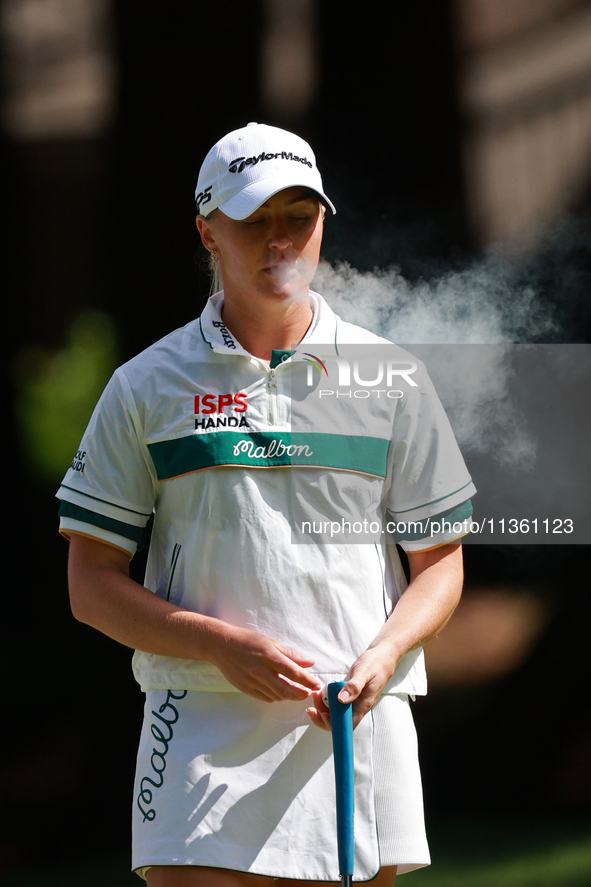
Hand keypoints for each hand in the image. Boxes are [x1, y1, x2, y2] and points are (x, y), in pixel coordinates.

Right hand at [206, 622, 321, 702]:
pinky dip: (275, 696)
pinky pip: (265, 697)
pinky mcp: (245, 688)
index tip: (317, 685)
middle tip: (308, 693)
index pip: (293, 673)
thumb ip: (290, 655)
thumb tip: (309, 663)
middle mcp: (260, 671)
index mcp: (269, 656)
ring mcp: (252, 681)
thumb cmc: (247, 640)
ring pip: (276, 696)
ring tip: (295, 691)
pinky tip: (278, 691)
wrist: (221, 646)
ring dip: (288, 696)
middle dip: (300, 694)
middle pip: (286, 690)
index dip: (308, 681)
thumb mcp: (270, 642)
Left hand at [306, 642, 396, 730]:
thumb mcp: (364, 673)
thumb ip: (354, 686)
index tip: (321, 713)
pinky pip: (336, 703)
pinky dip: (326, 701)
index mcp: (362, 705)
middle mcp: (357, 707)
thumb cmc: (376, 664)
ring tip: (315, 695)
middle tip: (312, 705)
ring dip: (323, 708)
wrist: (383, 656)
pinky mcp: (349, 694)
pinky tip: (320, 693)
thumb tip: (341, 700)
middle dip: (323, 717)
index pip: (347, 725)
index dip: (333, 724)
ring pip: (336, 713)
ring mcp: (353, 701)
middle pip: (339, 722)